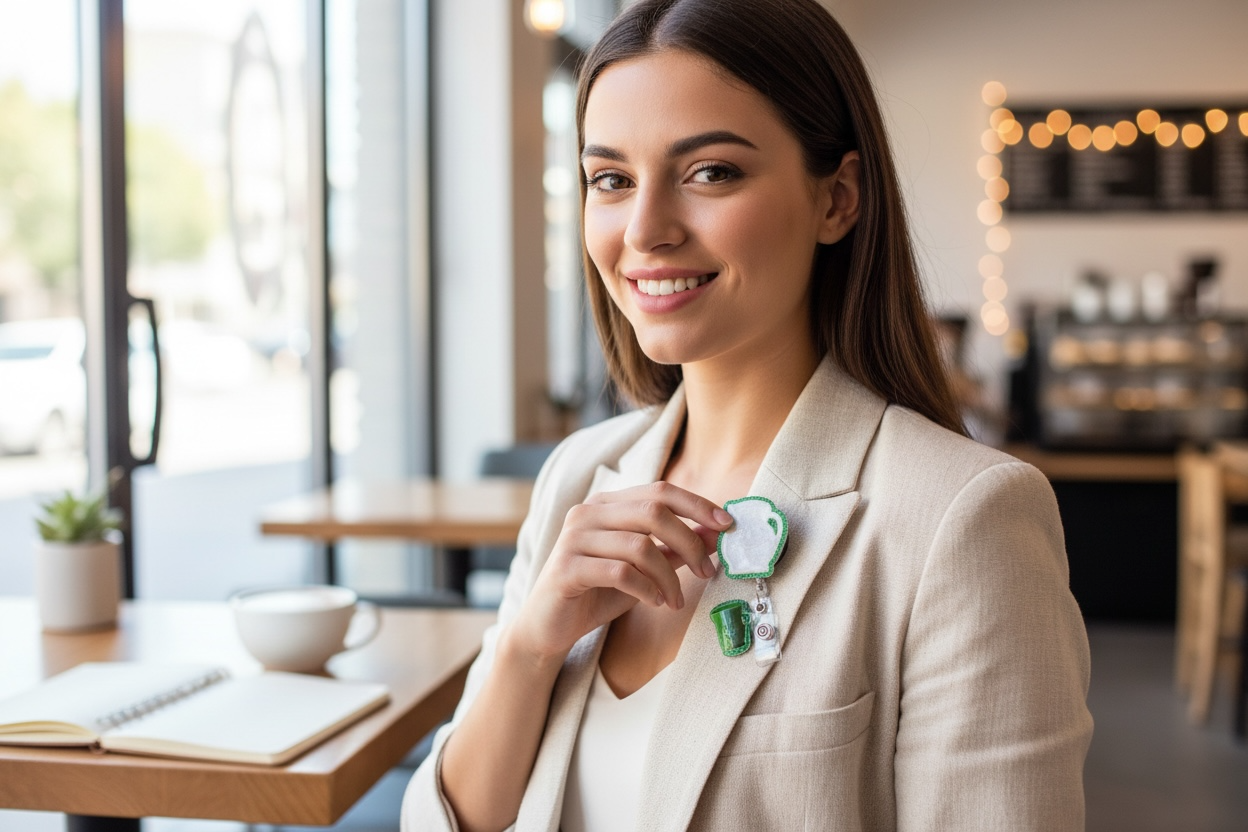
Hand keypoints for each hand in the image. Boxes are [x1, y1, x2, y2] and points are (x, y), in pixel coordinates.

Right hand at [508, 482, 733, 660]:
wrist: (549, 626)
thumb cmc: (598, 593)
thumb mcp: (645, 569)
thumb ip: (675, 548)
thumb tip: (717, 532)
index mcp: (607, 504)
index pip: (660, 490)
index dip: (697, 505)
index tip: (728, 525)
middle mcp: (588, 512)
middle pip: (653, 511)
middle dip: (689, 541)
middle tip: (707, 571)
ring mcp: (573, 538)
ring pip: (639, 545)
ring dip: (668, 576)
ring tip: (675, 599)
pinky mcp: (566, 568)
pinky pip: (619, 572)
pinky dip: (646, 588)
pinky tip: (654, 602)